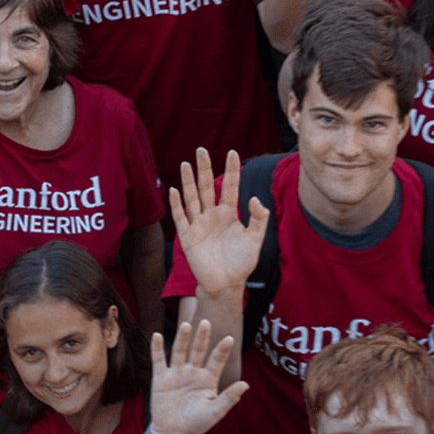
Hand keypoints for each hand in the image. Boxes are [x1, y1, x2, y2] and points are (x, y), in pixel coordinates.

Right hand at [149, 320, 248, 433]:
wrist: (174, 433)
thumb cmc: (197, 423)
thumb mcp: (215, 411)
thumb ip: (229, 398)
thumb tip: (246, 384)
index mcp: (208, 379)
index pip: (217, 360)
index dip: (222, 350)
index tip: (229, 338)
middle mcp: (193, 372)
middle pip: (198, 350)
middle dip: (202, 337)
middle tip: (206, 321)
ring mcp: (176, 373)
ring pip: (179, 351)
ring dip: (182, 338)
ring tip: (186, 324)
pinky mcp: (160, 378)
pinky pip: (158, 360)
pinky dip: (157, 348)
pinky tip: (157, 335)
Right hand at [169, 148, 268, 299]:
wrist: (226, 284)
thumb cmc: (242, 263)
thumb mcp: (256, 240)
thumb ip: (259, 219)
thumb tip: (253, 197)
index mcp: (229, 214)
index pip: (230, 187)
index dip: (232, 170)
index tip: (232, 152)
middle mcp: (212, 215)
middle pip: (207, 187)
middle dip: (204, 168)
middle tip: (202, 149)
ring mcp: (198, 224)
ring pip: (192, 198)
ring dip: (188, 181)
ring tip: (186, 163)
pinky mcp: (187, 237)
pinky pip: (180, 217)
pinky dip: (176, 204)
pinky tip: (174, 190)